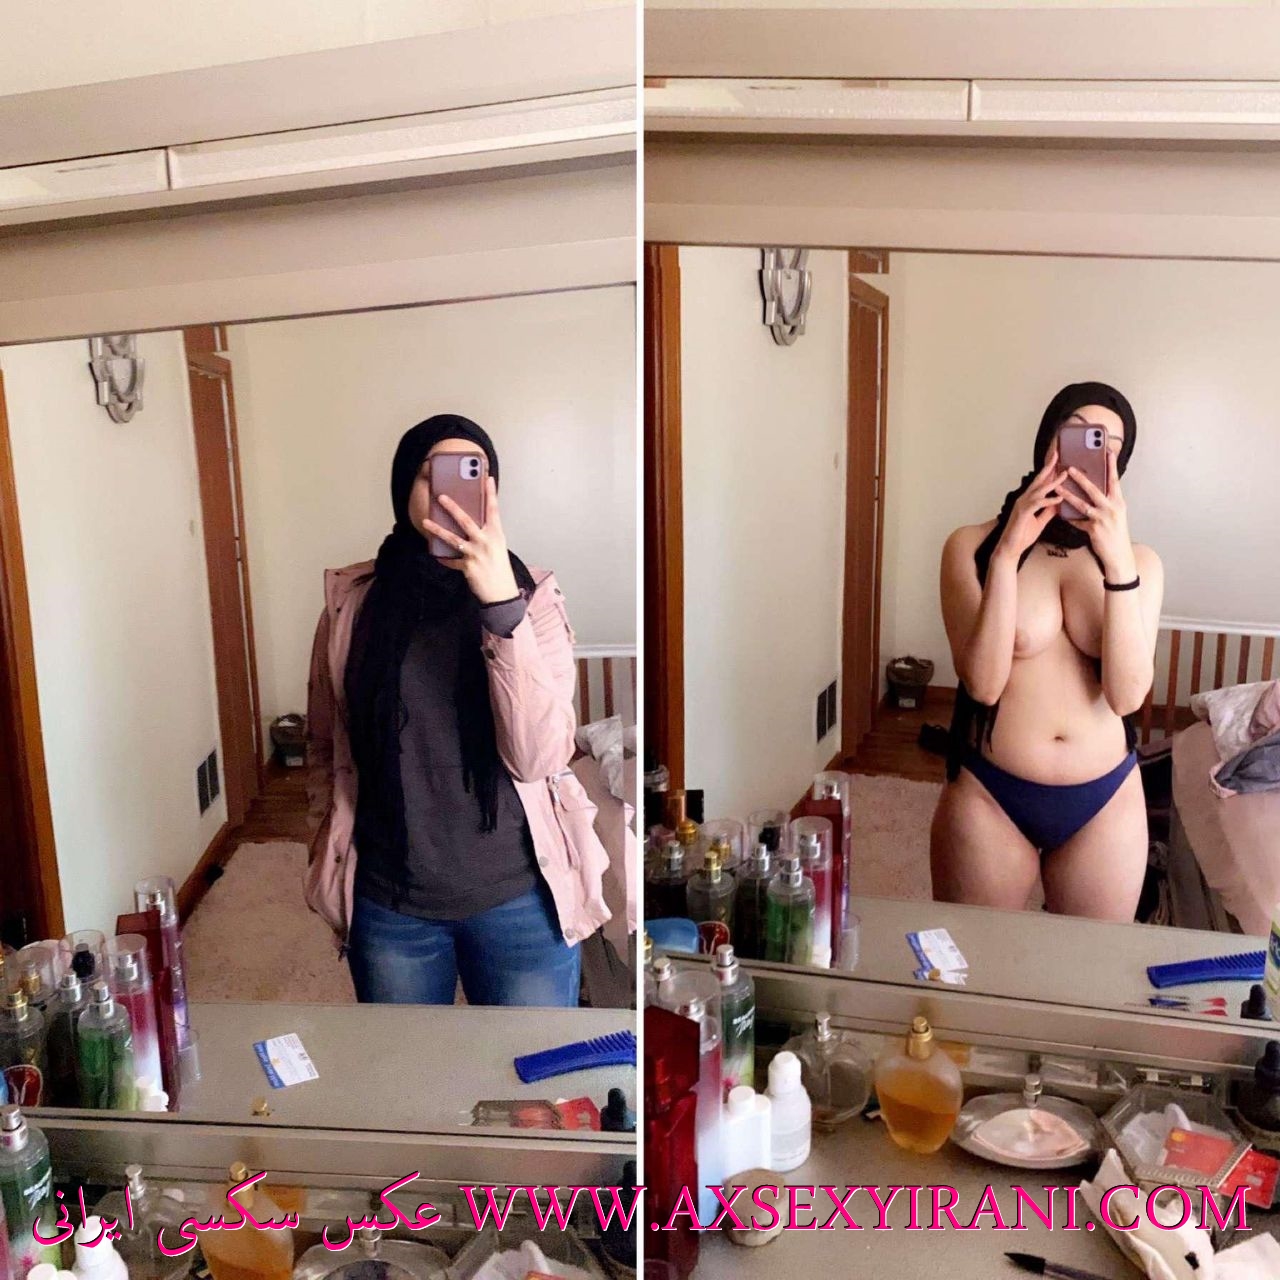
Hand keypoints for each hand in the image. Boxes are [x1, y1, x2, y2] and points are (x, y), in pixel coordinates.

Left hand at [420, 477, 519, 603]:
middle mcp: (485, 542)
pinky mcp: (467, 567)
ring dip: (437, 530)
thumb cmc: (500, 568)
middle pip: (466, 521)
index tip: (487, 478)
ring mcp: (475, 554)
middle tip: (441, 496)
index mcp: (496, 534)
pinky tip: (436, 555)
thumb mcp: (497, 546)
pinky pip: (451, 560)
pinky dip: (444, 559)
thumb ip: (486, 533)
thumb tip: (469, 522)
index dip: (490, 493)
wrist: (501, 592)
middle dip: (452, 507)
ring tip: (426, 522)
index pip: (493, 510)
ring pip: (452, 538)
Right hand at [993, 449, 1067, 564]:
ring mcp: (1022, 505)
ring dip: (1052, 481)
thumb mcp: (1040, 521)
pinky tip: (1058, 497)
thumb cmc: (1022, 536)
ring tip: (1065, 474)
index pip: (1040, 482)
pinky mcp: (1022, 513)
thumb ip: (1048, 511)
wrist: (1010, 549)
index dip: (1049, 471)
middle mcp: (1024, 499)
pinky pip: (1037, 504)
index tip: (1058, 460)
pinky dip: (1048, 500)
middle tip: (1058, 454)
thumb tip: (1059, 503)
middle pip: (1038, 480)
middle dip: (1049, 467)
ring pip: (1039, 490)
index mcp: (1028, 500)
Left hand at [1064, 449, 1137, 582]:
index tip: (1108, 453)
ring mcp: (1103, 519)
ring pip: (1082, 504)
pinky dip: (1068, 517)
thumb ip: (1107, 501)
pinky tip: (1059, 513)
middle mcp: (1112, 508)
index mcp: (1119, 502)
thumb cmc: (1116, 533)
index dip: (1111, 466)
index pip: (1114, 481)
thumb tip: (1097, 488)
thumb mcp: (1116, 514)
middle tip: (1069, 468)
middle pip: (1094, 490)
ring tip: (1057, 488)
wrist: (1118, 554)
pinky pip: (1077, 521)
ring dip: (1068, 495)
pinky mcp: (1094, 529)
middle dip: (1081, 478)